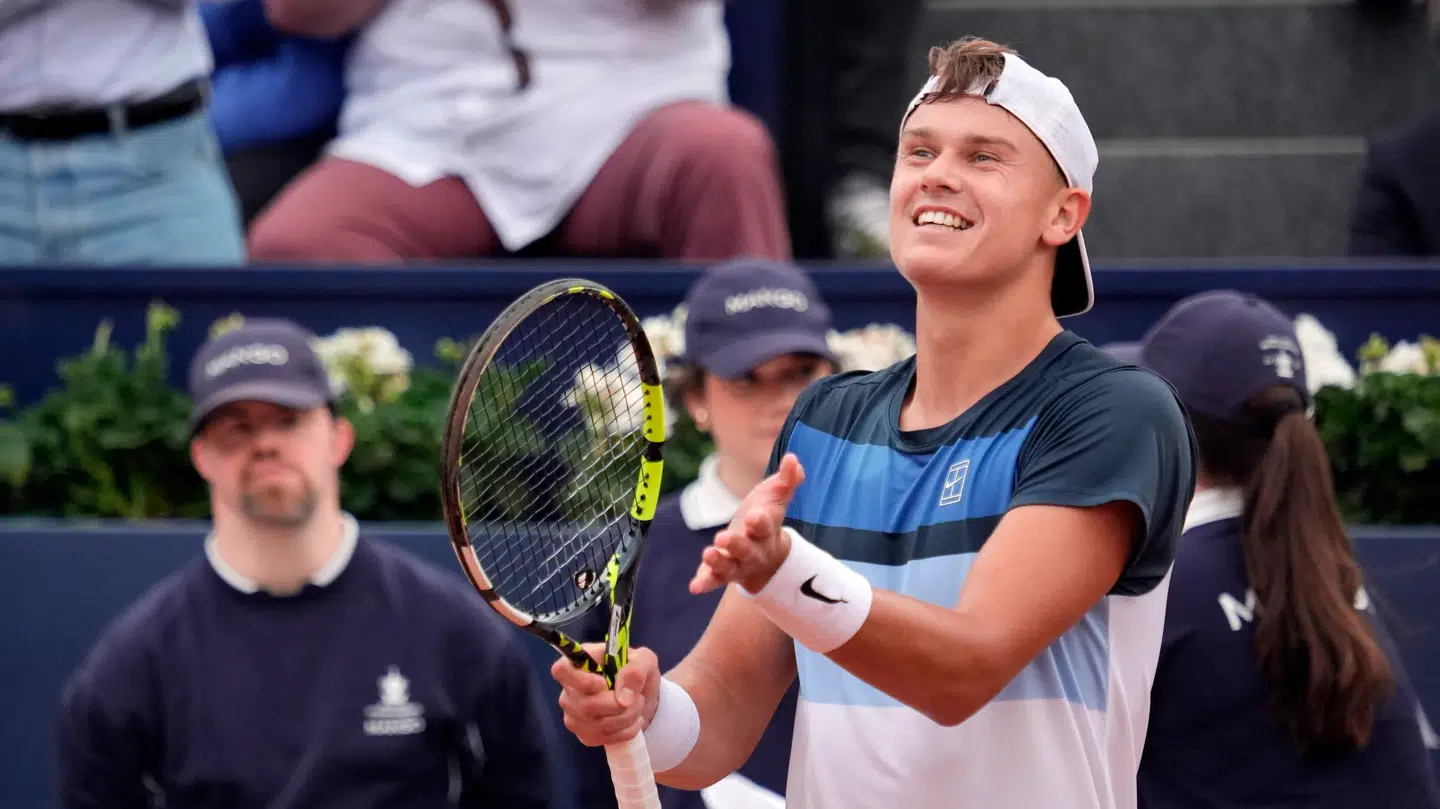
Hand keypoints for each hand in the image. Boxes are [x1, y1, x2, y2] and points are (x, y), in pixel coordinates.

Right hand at [552, 644, 660, 747]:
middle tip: (638, 698)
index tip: (603, 684)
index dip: (581, 680)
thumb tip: (623, 699)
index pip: (561, 671)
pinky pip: (603, 738)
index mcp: (578, 663)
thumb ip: (635, 670)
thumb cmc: (636, 672)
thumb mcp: (644, 660)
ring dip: (626, 717)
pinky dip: (625, 731)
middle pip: (585, 705)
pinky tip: (633, 720)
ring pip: (597, 724)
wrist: (641, 697)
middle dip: (618, 705)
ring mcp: (574, 715)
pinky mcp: (585, 735)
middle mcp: (569, 690)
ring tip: (637, 706)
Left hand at [690, 453, 805, 594]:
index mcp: (767, 531)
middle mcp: (755, 550)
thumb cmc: (767, 518)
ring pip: (730, 567)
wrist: (767, 556)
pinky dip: (705, 583)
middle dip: (737, 545)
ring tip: (708, 553)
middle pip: (748, 550)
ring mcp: (738, 564)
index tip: (754, 516)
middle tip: (724, 537)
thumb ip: (786, 480)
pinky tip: (694, 586)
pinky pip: (714, 580)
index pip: (766, 526)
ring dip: (719, 562)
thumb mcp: (776, 498)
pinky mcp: (722, 573)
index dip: (760, 522)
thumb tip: (792, 459)